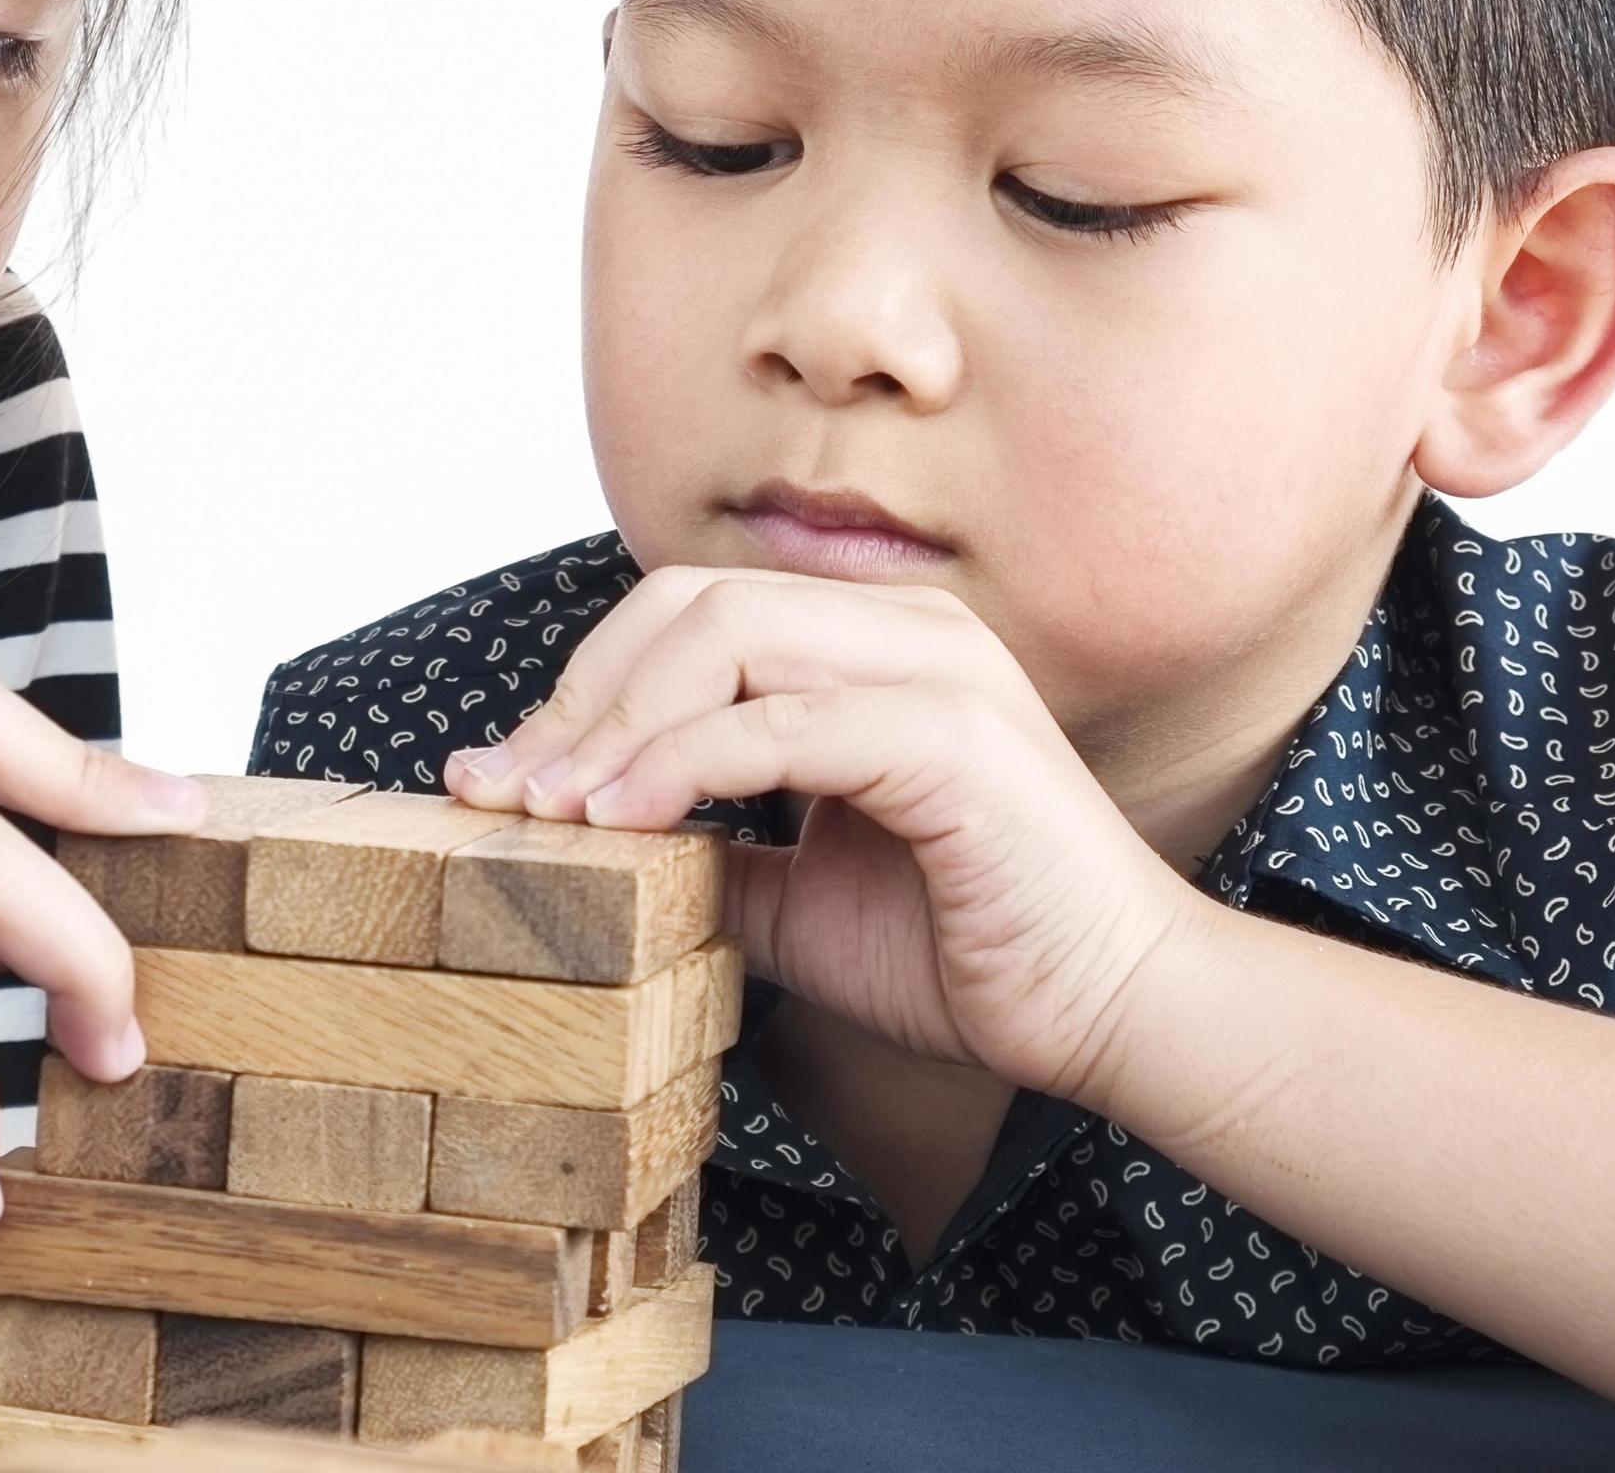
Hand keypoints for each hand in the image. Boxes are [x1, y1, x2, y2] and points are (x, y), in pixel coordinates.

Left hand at [444, 568, 1212, 1106]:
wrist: (1112, 1012)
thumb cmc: (969, 948)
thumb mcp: (796, 894)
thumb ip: (706, 846)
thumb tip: (588, 841)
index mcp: (868, 645)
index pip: (688, 615)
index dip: (582, 687)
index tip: (501, 777)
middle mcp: (901, 627)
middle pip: (688, 603)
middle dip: (579, 695)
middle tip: (507, 792)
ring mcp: (934, 667)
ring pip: (724, 638)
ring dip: (616, 726)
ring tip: (551, 812)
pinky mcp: (952, 735)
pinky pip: (781, 723)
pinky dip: (683, 765)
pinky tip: (624, 822)